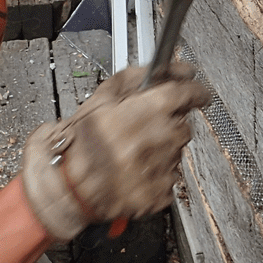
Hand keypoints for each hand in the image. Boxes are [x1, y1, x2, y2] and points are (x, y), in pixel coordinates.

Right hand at [20, 63, 211, 242]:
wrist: (66, 187)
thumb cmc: (79, 143)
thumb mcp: (103, 97)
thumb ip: (138, 78)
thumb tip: (169, 69)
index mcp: (149, 111)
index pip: (188, 93)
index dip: (194, 90)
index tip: (196, 92)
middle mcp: (161, 139)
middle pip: (182, 124)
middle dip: (168, 123)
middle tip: (142, 128)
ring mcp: (163, 168)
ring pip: (176, 151)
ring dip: (160, 148)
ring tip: (130, 152)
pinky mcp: (160, 193)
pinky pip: (169, 176)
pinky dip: (155, 173)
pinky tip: (133, 171)